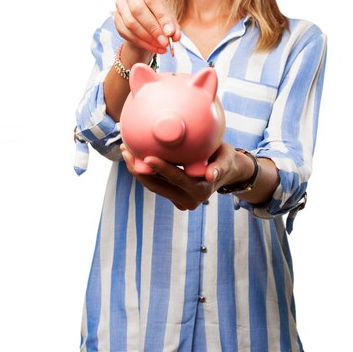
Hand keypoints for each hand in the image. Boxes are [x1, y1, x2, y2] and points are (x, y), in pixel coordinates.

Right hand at [115, 0, 180, 54]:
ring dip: (147, 38)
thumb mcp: (170, 17)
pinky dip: (141, 43)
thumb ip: (173, 26)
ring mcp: (121, 4)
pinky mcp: (116, 18)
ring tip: (161, 47)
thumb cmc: (159, 14)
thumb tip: (174, 36)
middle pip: (138, 9)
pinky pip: (126, 32)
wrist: (146, 19)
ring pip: (130, 22)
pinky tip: (153, 47)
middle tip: (165, 42)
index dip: (161, 16)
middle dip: (153, 29)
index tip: (170, 32)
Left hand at [120, 142, 245, 210]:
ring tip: (125, 151)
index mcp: (200, 191)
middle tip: (126, 150)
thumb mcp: (227, 159)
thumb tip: (211, 176)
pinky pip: (156, 184)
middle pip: (157, 186)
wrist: (226, 171)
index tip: (147, 157)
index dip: (161, 168)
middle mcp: (188, 200)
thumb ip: (220, 166)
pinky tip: (134, 156)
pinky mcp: (172, 197)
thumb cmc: (225, 159)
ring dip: (137, 170)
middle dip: (139, 169)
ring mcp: (179, 201)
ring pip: (153, 186)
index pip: (177, 178)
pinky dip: (144, 171)